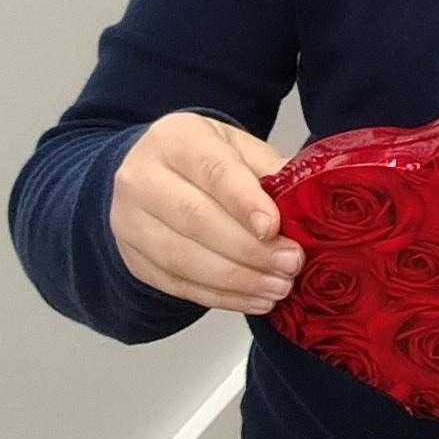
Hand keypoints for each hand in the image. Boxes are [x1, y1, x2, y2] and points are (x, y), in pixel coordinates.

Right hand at [111, 113, 302, 313]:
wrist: (152, 176)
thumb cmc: (205, 161)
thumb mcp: (240, 150)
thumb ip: (271, 172)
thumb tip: (310, 203)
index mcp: (176, 138)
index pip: (212, 170)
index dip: (245, 202)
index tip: (274, 228)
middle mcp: (142, 177)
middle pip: (195, 218)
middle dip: (249, 249)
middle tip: (290, 264)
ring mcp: (129, 220)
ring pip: (182, 258)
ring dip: (237, 279)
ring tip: (278, 287)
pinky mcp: (133, 258)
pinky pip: (176, 284)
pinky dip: (219, 297)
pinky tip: (253, 299)